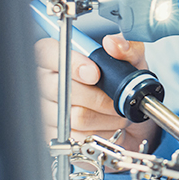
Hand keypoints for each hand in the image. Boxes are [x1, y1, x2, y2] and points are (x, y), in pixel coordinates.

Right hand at [34, 33, 159, 153]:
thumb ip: (127, 48)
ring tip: (115, 110)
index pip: (47, 54)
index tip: (95, 73)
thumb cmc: (122, 84)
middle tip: (115, 96)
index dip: (72, 64)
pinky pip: (78, 136)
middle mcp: (47, 82)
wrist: (129, 117)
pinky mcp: (55, 134)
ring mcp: (48, 110)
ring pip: (75, 115)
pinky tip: (107, 125)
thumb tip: (113, 43)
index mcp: (59, 56)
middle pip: (61, 89)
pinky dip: (101, 132)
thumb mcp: (132, 61)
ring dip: (105, 115)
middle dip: (98, 96)